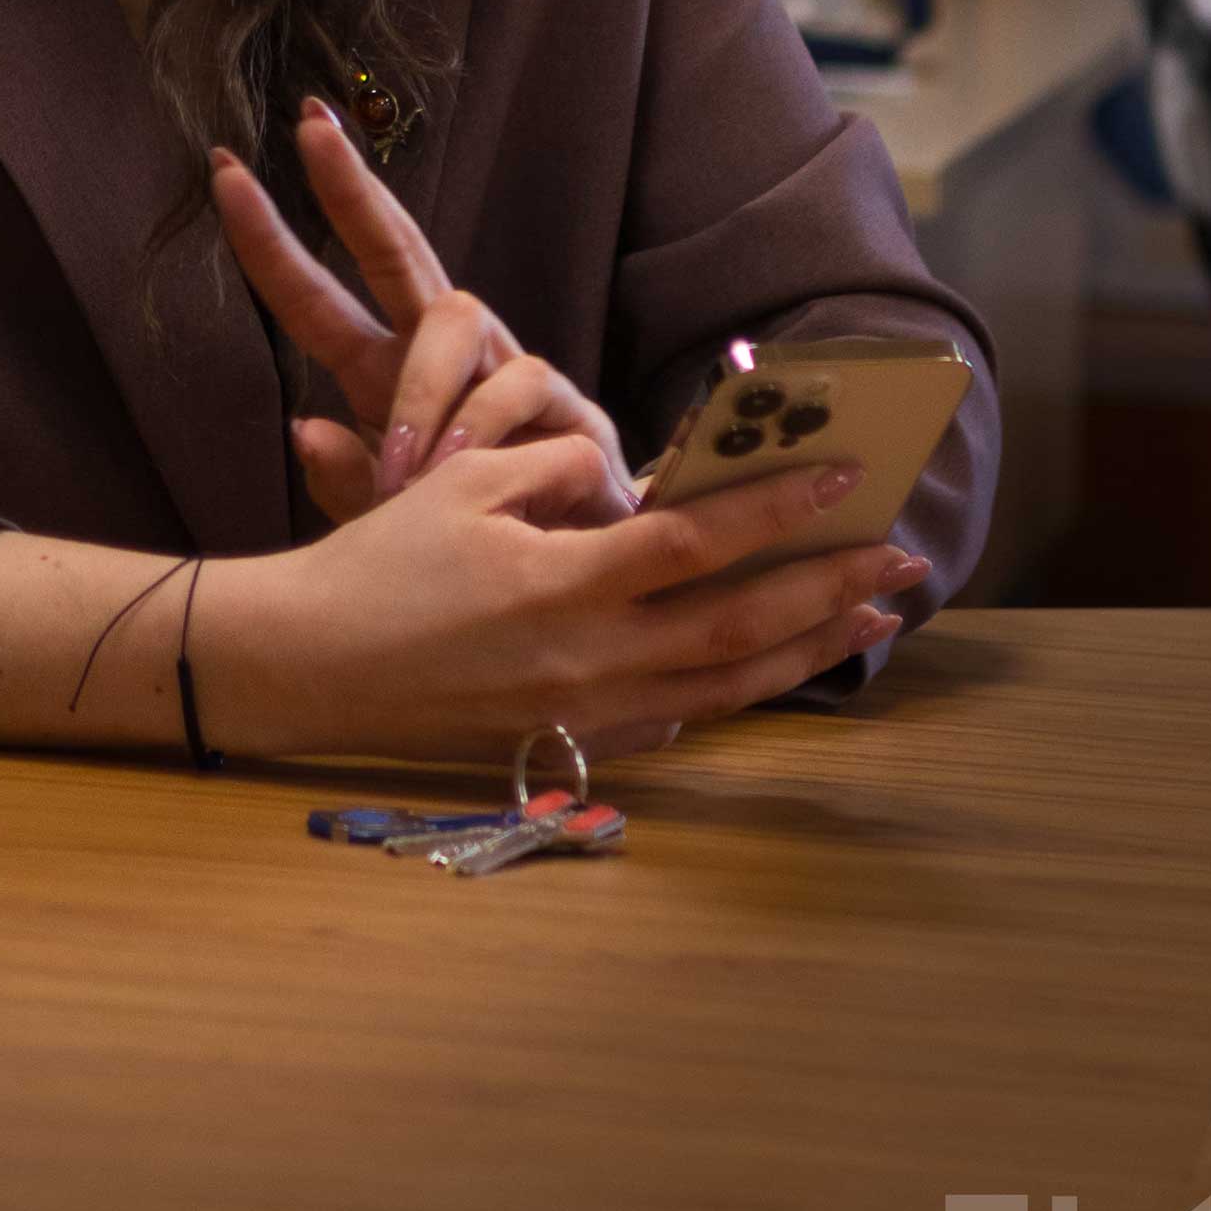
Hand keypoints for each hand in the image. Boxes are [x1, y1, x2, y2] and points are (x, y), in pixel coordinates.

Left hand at [211, 104, 635, 525]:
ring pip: (454, 315)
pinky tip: (463, 471)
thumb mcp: (386, 518)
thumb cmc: (468, 534)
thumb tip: (300, 430)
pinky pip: (519, 381)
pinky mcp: (565, 406)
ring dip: (420, 390)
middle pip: (394, 248)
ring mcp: (505, 366)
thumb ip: (342, 484)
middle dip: (350, 190)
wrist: (577, 579)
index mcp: (382, 370)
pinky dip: (481, 426)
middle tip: (311, 131)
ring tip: (401, 469)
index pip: (316, 298)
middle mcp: (442, 350)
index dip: (270, 241)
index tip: (223, 173)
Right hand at [222, 441, 927, 765]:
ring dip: (805, 646)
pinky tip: (769, 664)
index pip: (695, 542)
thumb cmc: (380, 561)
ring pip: (725, 684)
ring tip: (867, 613)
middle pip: (737, 626)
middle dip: (826, 587)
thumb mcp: (464, 483)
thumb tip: (630, 478)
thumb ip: (559, 470)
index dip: (774, 509)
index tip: (843, 475)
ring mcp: (585, 711)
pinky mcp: (571, 740)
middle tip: (899, 556)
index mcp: (562, 585)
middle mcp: (589, 659)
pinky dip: (734, 690)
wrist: (312, 663)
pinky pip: (677, 719)